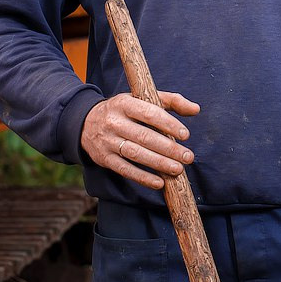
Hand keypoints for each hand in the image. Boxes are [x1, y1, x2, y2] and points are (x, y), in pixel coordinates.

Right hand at [80, 91, 199, 190]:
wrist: (85, 122)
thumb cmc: (123, 110)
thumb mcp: (141, 99)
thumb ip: (171, 101)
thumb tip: (195, 109)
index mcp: (124, 103)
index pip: (149, 113)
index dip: (168, 124)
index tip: (185, 134)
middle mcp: (114, 122)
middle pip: (144, 136)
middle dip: (168, 148)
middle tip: (188, 156)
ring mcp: (108, 141)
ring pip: (135, 154)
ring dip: (158, 163)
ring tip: (178, 169)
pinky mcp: (104, 159)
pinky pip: (125, 170)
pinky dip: (142, 177)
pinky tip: (159, 182)